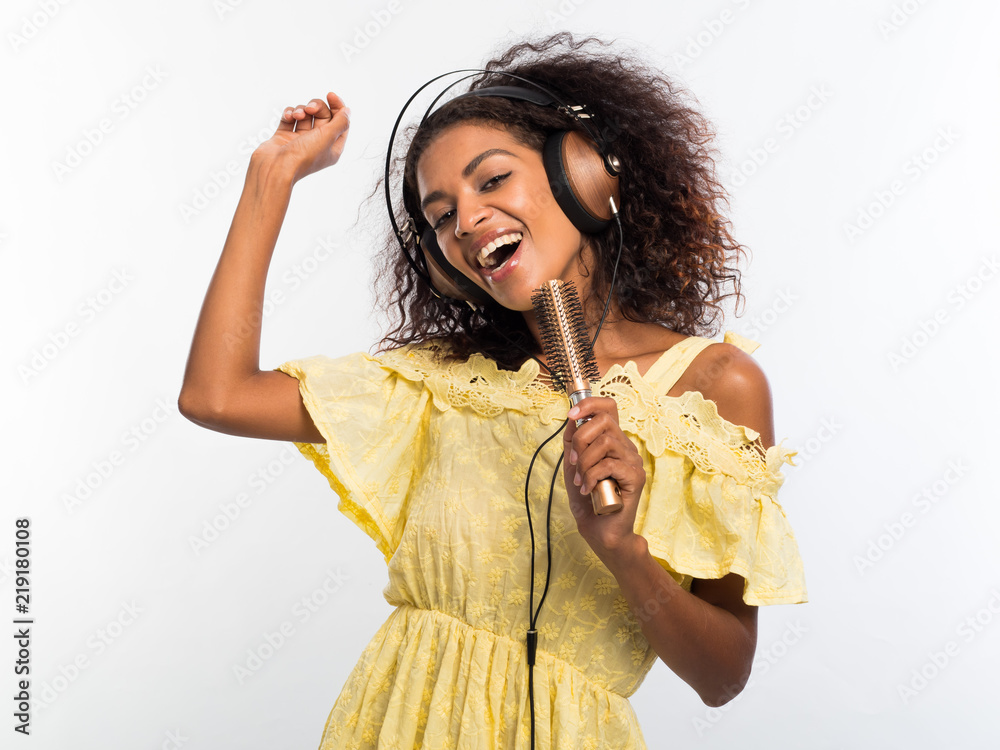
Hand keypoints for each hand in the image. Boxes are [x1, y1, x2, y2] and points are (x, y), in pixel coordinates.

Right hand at [253, 92, 350, 183]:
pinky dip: (289, 114)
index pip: (340, 122)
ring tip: (297, 116)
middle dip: (316, 107)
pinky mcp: (285, 136)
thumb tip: (347, 111)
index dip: (338, 107)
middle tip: (310, 108)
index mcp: (332, 147)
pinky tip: (288, 117)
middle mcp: (317, 143)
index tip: (330, 95)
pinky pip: (290, 118)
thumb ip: (340, 122)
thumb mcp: (328, 137)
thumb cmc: (303, 156)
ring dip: (301, 110)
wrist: (275, 168)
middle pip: (323, 115)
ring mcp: (300, 140)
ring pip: (305, 115)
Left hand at [563, 396, 645, 565]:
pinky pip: (610, 464)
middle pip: (604, 420)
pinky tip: (588, 490)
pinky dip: (592, 476)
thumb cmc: (588, 497)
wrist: (599, 528)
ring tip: (580, 481)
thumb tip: (574, 416)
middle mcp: (626, 447)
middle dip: (581, 440)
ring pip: (606, 442)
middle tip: (574, 463)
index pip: (609, 407)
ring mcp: (633, 461)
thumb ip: (573, 441)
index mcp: (613, 440)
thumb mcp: (573, 464)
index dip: (590, 403)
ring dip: (585, 462)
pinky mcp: (636, 477)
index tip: (571, 414)